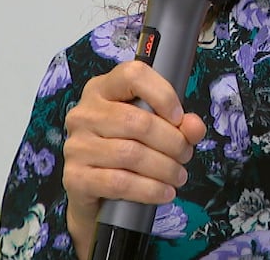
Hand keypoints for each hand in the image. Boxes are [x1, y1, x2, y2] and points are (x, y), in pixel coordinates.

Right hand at [61, 60, 206, 258]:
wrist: (94, 195)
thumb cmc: (125, 152)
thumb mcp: (153, 131)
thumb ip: (178, 125)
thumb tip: (194, 127)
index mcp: (102, 90)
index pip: (133, 75)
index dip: (162, 94)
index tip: (179, 118)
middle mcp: (85, 113)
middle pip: (138, 121)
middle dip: (172, 142)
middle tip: (185, 155)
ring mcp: (76, 145)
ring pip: (131, 154)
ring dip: (164, 168)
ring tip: (178, 176)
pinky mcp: (75, 178)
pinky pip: (119, 182)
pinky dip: (149, 189)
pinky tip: (164, 192)